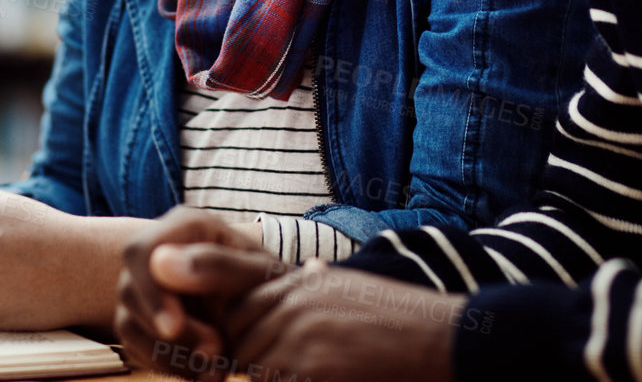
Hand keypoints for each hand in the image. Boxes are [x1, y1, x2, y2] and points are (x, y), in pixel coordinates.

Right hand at [114, 206, 279, 378]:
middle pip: (131, 291)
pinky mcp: (144, 319)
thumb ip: (217, 265)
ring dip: (169, 355)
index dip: (151, 292)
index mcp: (186, 227)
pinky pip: (136, 347)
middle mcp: (158, 252)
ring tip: (215, 369)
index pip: (141, 253)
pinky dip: (167, 366)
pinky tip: (203, 372)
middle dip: (169, 332)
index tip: (173, 328)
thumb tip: (160, 262)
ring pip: (129, 324)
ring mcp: (147, 286)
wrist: (274, 314)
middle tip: (214, 354)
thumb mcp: (257, 274)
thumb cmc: (269, 285)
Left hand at [147, 247, 460, 381]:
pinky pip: (271, 380)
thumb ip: (318, 284)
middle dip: (236, 358)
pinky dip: (276, 379)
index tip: (197, 317)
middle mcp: (295, 304)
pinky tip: (314, 374)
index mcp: (303, 283)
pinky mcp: (309, 372)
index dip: (220, 317)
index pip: (237, 295)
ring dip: (263, 372)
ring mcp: (300, 338)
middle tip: (225, 365)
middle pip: (238, 336)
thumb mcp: (353, 291)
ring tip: (308, 360)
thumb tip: (303, 269)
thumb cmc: (402, 321)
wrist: (444, 340)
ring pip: (249, 363)